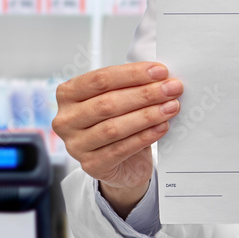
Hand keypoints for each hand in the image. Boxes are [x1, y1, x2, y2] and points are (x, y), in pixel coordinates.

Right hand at [53, 62, 182, 216]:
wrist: (121, 163)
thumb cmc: (118, 122)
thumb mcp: (119, 99)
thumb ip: (131, 85)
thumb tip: (160, 76)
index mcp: (68, 94)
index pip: (100, 79)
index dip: (132, 74)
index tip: (160, 71)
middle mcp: (66, 119)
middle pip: (108, 103)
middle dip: (145, 94)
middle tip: (172, 89)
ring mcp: (75, 145)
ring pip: (114, 127)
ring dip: (147, 115)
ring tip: (171, 107)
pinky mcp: (91, 165)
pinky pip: (121, 149)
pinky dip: (145, 137)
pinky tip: (162, 127)